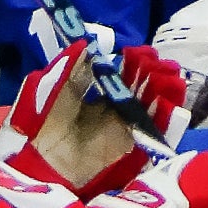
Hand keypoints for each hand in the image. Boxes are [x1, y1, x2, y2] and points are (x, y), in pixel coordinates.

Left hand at [0, 40, 190, 194]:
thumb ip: (73, 68)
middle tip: (160, 62)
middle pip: (138, 94)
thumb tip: (89, 44)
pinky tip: (171, 99)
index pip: (118, 81)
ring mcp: (120, 134)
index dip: (131, 66)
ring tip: (170, 75)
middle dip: (150, 76)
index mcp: (89, 103)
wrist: (36, 164)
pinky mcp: (128, 151)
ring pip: (148, 110)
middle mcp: (108, 117)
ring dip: (161, 93)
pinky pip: (151, 132)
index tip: (139, 53)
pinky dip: (164, 117)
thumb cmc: (38, 125)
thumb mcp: (53, 88)